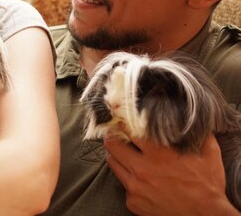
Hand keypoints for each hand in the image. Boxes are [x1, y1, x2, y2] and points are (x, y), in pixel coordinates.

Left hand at [105, 132, 233, 215]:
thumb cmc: (207, 187)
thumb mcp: (209, 155)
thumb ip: (199, 134)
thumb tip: (192, 119)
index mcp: (158, 154)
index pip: (128, 130)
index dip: (124, 123)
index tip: (123, 120)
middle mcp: (142, 169)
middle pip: (112, 145)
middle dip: (113, 137)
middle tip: (116, 135)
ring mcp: (135, 187)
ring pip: (113, 163)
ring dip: (117, 156)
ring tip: (124, 153)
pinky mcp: (133, 202)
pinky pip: (123, 185)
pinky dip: (128, 180)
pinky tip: (138, 178)